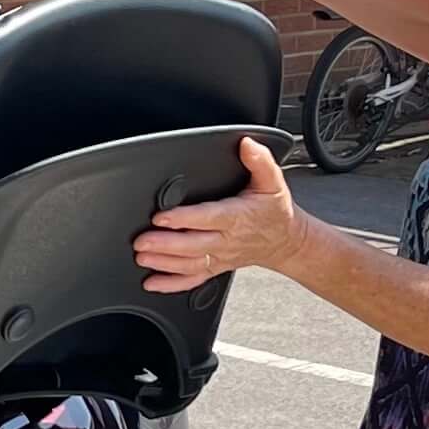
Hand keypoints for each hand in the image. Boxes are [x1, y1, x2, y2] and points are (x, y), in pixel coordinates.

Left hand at [135, 137, 308, 292]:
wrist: (286, 241)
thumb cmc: (276, 212)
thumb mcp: (273, 182)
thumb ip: (260, 161)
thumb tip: (247, 144)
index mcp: (237, 216)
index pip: (208, 218)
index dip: (184, 219)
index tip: (162, 217)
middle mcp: (227, 239)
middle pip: (193, 245)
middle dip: (165, 244)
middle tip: (141, 241)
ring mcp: (220, 256)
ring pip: (190, 264)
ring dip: (164, 263)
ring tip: (142, 258)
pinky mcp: (216, 267)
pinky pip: (193, 280)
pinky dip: (172, 284)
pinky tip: (153, 283)